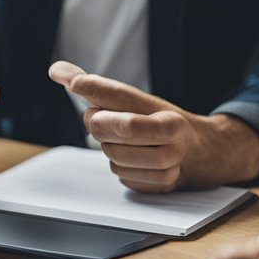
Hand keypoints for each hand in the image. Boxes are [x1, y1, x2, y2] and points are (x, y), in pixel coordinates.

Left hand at [48, 61, 258, 192]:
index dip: (97, 91)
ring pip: (111, 157)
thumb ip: (97, 88)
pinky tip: (136, 159)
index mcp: (168, 117)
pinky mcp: (157, 187)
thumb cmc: (161, 122)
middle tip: (104, 118)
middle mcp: (171, 142)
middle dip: (99, 123)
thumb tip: (56, 71)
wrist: (201, 153)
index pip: (123, 100)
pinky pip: (121, 176)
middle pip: (108, 130)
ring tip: (126, 141)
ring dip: (110, 148)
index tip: (75, 83)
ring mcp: (167, 168)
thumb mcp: (138, 102)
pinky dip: (122, 166)